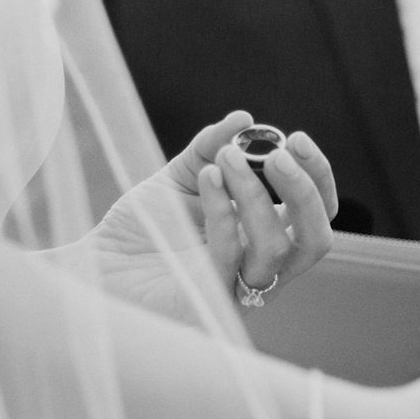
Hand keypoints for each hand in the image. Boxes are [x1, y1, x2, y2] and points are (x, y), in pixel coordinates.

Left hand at [82, 111, 337, 319]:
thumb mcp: (182, 175)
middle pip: (317, 238)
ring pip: (277, 248)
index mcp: (265, 233)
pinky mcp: (210, 299)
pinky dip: (223, 212)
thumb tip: (244, 119)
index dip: (317, 175)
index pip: (317, 210)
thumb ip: (211, 147)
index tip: (295, 138)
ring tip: (224, 159)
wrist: (101, 265)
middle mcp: (261, 263)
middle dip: (305, 191)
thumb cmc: (146, 226)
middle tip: (276, 154)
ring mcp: (239, 286)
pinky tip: (207, 179)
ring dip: (257, 196)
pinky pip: (230, 257)